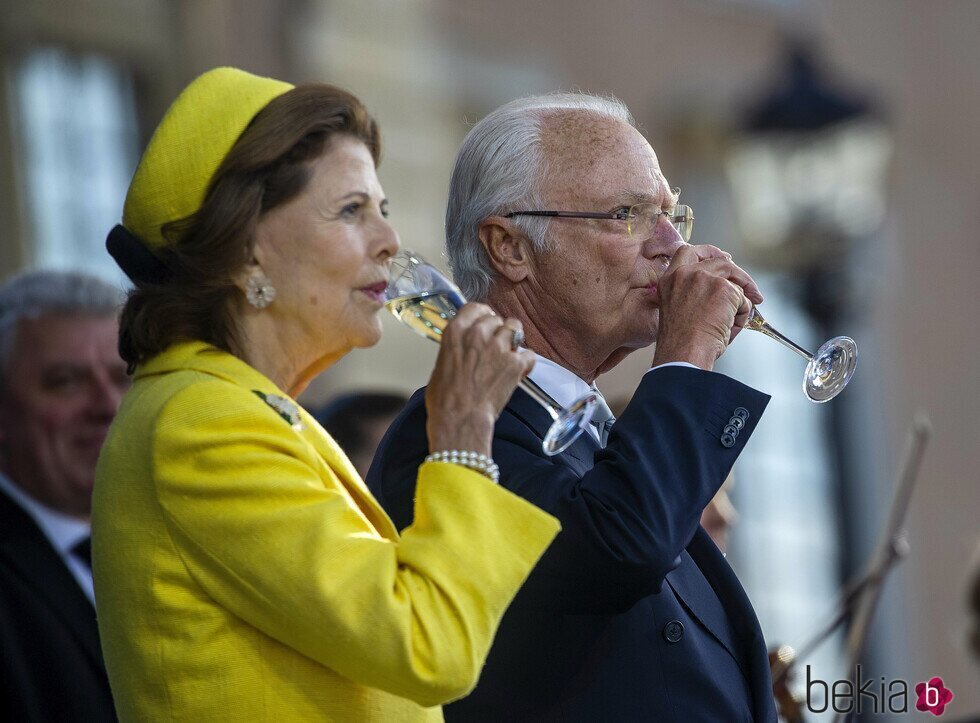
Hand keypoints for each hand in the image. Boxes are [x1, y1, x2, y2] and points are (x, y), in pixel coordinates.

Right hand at [425, 303, 534, 455]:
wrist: (460, 419)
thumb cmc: (445, 399)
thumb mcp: (441, 364)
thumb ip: (456, 348)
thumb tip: (464, 349)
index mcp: (456, 331)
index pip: (475, 308)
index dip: (483, 315)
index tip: (486, 321)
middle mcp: (478, 334)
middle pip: (496, 318)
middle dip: (497, 330)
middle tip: (496, 345)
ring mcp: (499, 347)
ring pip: (515, 327)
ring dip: (513, 339)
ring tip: (509, 354)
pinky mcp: (515, 363)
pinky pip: (529, 354)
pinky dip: (526, 363)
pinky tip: (518, 371)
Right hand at [652, 244, 763, 369]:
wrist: (683, 353)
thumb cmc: (680, 343)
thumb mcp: (678, 310)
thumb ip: (694, 295)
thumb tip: (724, 293)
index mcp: (670, 280)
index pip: (687, 252)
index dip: (708, 253)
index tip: (720, 257)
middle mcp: (685, 274)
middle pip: (717, 259)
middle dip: (736, 271)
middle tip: (747, 283)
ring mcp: (704, 279)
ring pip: (734, 276)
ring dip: (744, 291)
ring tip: (744, 310)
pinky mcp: (723, 289)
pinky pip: (742, 298)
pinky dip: (743, 313)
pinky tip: (733, 325)